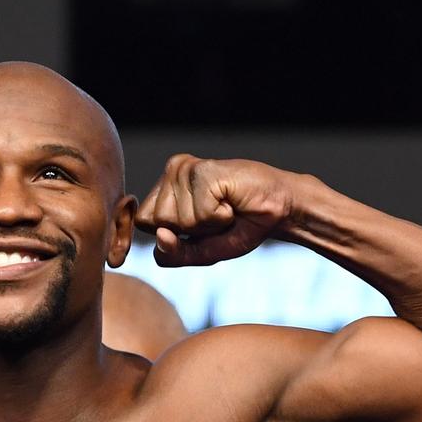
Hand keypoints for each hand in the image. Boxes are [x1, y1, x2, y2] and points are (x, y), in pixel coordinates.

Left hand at [134, 155, 294, 265]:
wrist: (278, 211)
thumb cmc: (239, 228)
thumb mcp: (200, 251)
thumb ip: (173, 253)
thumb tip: (161, 236)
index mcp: (165, 186)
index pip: (143, 221)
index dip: (171, 234)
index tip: (199, 224)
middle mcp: (172, 171)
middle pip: (157, 222)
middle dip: (190, 230)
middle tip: (215, 215)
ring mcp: (186, 168)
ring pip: (177, 219)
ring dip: (207, 224)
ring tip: (224, 207)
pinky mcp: (203, 170)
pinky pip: (200, 213)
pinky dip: (220, 217)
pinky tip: (231, 201)